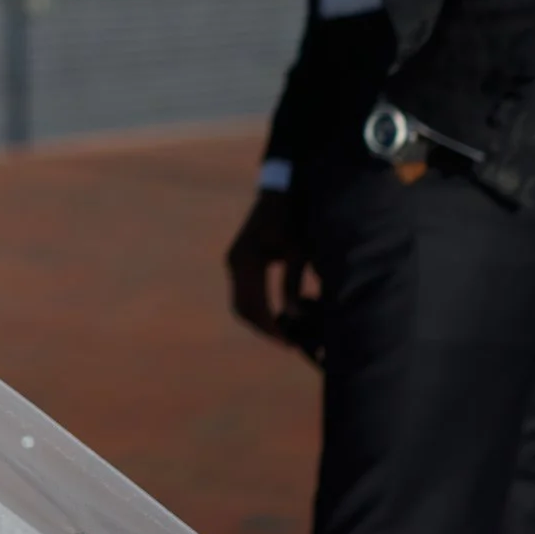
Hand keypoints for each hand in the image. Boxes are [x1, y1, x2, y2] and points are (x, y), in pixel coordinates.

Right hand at [226, 191, 313, 354]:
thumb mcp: (299, 250)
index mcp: (248, 261)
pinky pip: (245, 292)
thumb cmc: (295, 217)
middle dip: (264, 329)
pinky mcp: (240, 260)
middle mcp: (236, 263)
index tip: (290, 343)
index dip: (272, 328)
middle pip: (243, 309)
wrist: (282, 190)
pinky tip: (279, 314)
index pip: (255, 306)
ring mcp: (235, 261)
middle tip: (290, 343)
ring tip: (286, 333)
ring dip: (260, 320)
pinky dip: (259, 307)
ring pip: (241, 303)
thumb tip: (293, 315)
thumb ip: (293, 283)